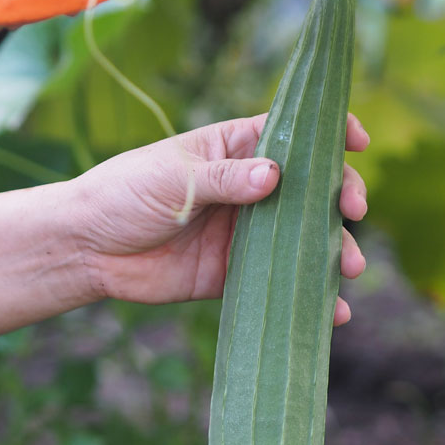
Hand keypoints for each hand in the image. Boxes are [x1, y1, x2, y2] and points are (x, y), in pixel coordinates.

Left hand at [69, 114, 369, 323]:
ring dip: (334, 252)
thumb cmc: (124, 194)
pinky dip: (310, 297)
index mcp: (234, 149)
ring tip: (351, 268)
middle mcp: (249, 188)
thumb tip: (277, 176)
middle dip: (341, 198)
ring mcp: (245, 233)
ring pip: (303, 240)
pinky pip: (280, 284)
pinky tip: (334, 311)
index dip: (329, 134)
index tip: (358, 141)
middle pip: (311, 189)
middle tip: (353, 211)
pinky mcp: (234, 275)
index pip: (292, 133)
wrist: (86, 249)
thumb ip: (226, 180)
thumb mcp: (174, 178)